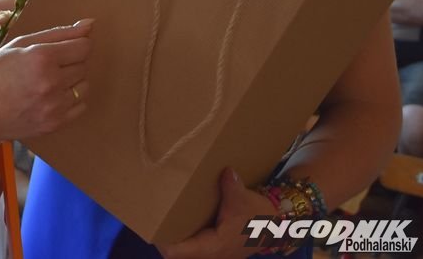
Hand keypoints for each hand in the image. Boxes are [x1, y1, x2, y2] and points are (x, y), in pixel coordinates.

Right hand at [0, 20, 91, 143]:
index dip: (75, 45)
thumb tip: (89, 25)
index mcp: (42, 57)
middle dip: (70, 63)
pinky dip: (70, 100)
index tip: (63, 49)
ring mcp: (54, 106)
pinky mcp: (55, 124)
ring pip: (84, 87)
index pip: (83, 47)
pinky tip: (50, 97)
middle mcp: (52, 82)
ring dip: (72, 82)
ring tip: (48, 82)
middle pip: (84, 66)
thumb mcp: (19, 44)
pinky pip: (80, 107)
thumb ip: (57, 34)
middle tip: (47, 66)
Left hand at [159, 168, 275, 258]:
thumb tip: (226, 172)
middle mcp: (206, 254)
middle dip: (161, 233)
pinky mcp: (208, 244)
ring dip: (170, 230)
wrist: (272, 227)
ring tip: (158, 209)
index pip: (175, 252)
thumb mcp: (246, 202)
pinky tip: (175, 210)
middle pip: (174, 250)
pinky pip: (188, 240)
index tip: (150, 221)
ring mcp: (207, 251)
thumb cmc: (257, 219)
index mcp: (211, 248)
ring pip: (180, 247)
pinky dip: (180, 228)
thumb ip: (233, 188)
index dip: (160, 240)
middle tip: (150, 211)